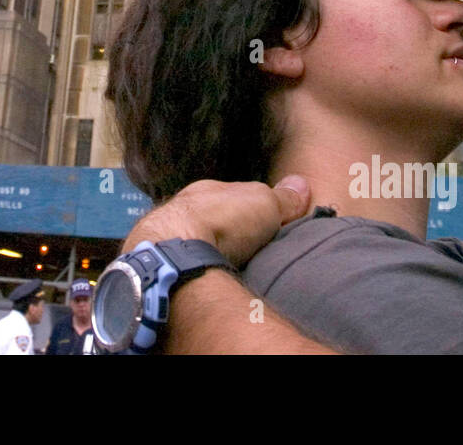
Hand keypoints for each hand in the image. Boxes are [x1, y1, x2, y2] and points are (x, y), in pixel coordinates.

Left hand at [121, 176, 310, 266]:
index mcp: (207, 191)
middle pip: (214, 220)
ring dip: (213, 252)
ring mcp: (170, 234)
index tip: (267, 226)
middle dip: (231, 233)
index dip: (252, 210)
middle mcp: (184, 208)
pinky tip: (209, 278)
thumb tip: (300, 184)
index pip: (233, 197)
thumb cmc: (223, 220)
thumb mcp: (264, 203)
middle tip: (253, 251)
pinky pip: (184, 261)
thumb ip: (282, 197)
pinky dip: (197, 267)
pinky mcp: (162, 263)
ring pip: (197, 240)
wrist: (176, 250)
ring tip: (234, 269)